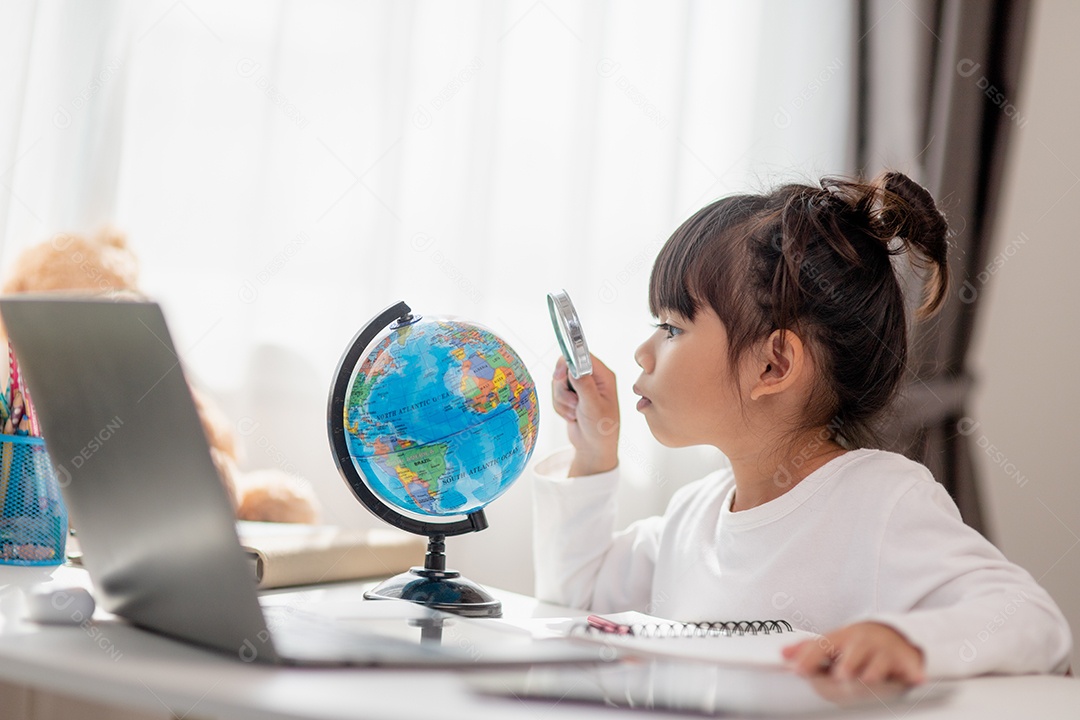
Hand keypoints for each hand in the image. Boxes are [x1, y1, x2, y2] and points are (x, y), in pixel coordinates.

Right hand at [551, 355, 618, 475]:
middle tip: (572, 402)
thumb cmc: (601, 428)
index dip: (568, 362)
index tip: (559, 375)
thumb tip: (574, 368)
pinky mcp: (571, 396)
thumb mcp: (593, 407)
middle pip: (565, 368)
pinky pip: (555, 394)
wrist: (593, 447)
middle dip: (563, 388)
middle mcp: (592, 378)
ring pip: (558, 383)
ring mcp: (580, 387)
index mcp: (603, 376)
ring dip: (562, 401)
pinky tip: (572, 416)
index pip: (582, 356)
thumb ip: (584, 386)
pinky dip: (560, 407)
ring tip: (575, 413)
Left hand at [782, 622, 924, 684]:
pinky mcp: (906, 662)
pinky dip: (914, 674)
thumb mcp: (832, 642)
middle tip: (840, 674)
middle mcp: (863, 642)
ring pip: (879, 661)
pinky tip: (915, 679)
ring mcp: (885, 651)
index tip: (798, 670)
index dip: (810, 658)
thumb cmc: (857, 644)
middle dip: (847, 664)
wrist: (892, 635)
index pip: (823, 646)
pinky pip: (911, 669)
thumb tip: (783, 654)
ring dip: (874, 670)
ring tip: (868, 677)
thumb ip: (808, 651)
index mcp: (842, 638)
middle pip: (854, 652)